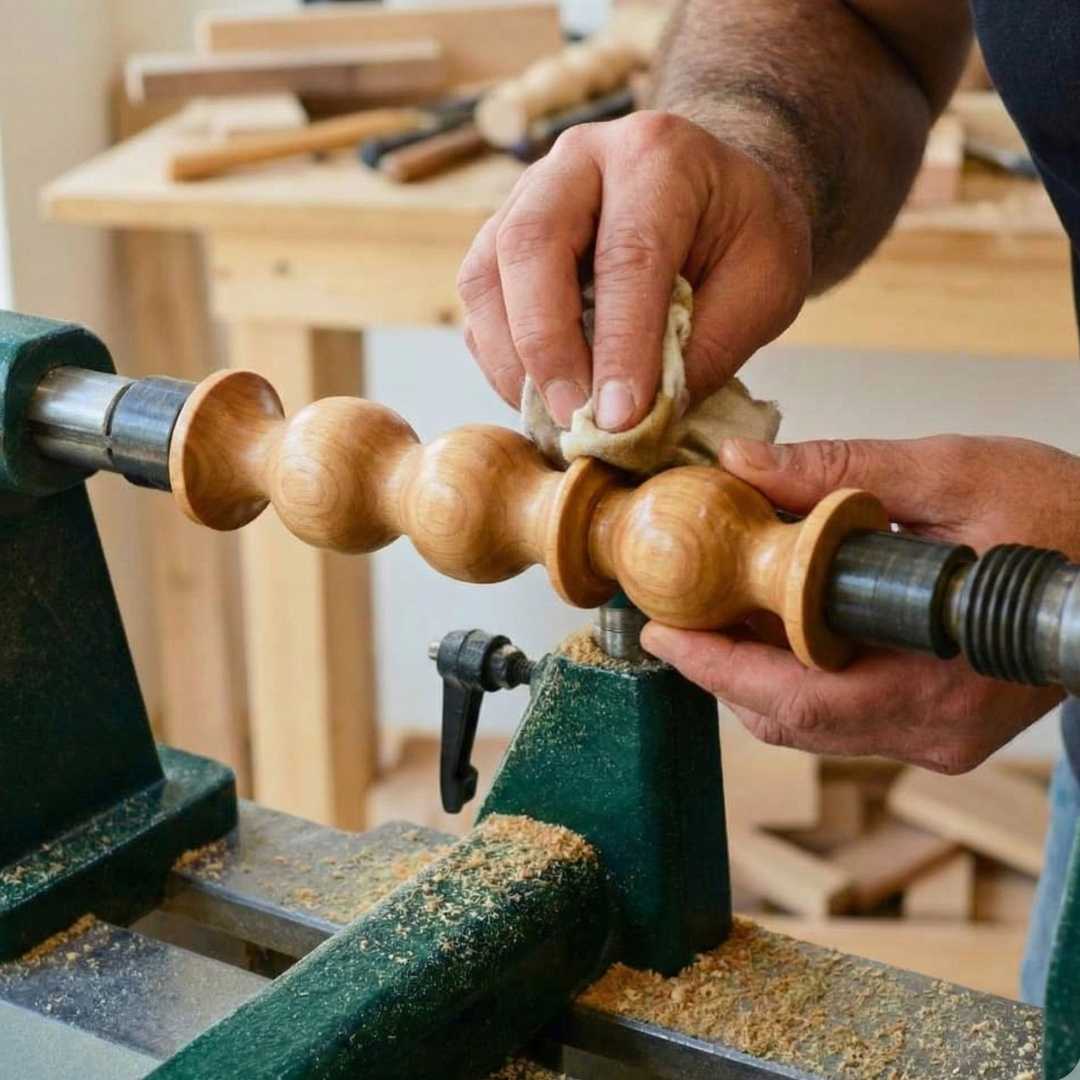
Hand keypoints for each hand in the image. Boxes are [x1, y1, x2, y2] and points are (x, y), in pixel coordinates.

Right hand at [457, 111, 810, 430]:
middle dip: (546, 345)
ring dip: (513, 359)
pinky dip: (501, 360)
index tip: (622, 419)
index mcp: (658, 154)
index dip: (621, 344)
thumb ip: (711, 346)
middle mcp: (579, 159)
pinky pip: (480, 303)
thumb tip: (641, 421)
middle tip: (573, 418)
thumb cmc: (744, 236)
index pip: (628, 253)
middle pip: (531, 243)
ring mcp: (528, 194)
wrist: (715, 194)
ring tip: (556, 418)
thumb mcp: (767, 285)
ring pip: (487, 274)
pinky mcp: (501, 236)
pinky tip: (541, 398)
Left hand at [642, 435, 1079, 772]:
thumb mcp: (953, 473)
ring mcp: (939, 735)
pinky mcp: (939, 724)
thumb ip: (842, 471)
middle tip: (672, 618)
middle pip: (792, 720)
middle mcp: (934, 729)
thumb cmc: (1064, 518)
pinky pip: (842, 713)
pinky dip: (797, 673)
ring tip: (712, 613)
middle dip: (722, 670)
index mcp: (938, 682)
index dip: (719, 669)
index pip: (799, 700)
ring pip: (812, 722)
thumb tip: (741, 466)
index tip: (660, 633)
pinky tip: (775, 624)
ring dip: (754, 672)